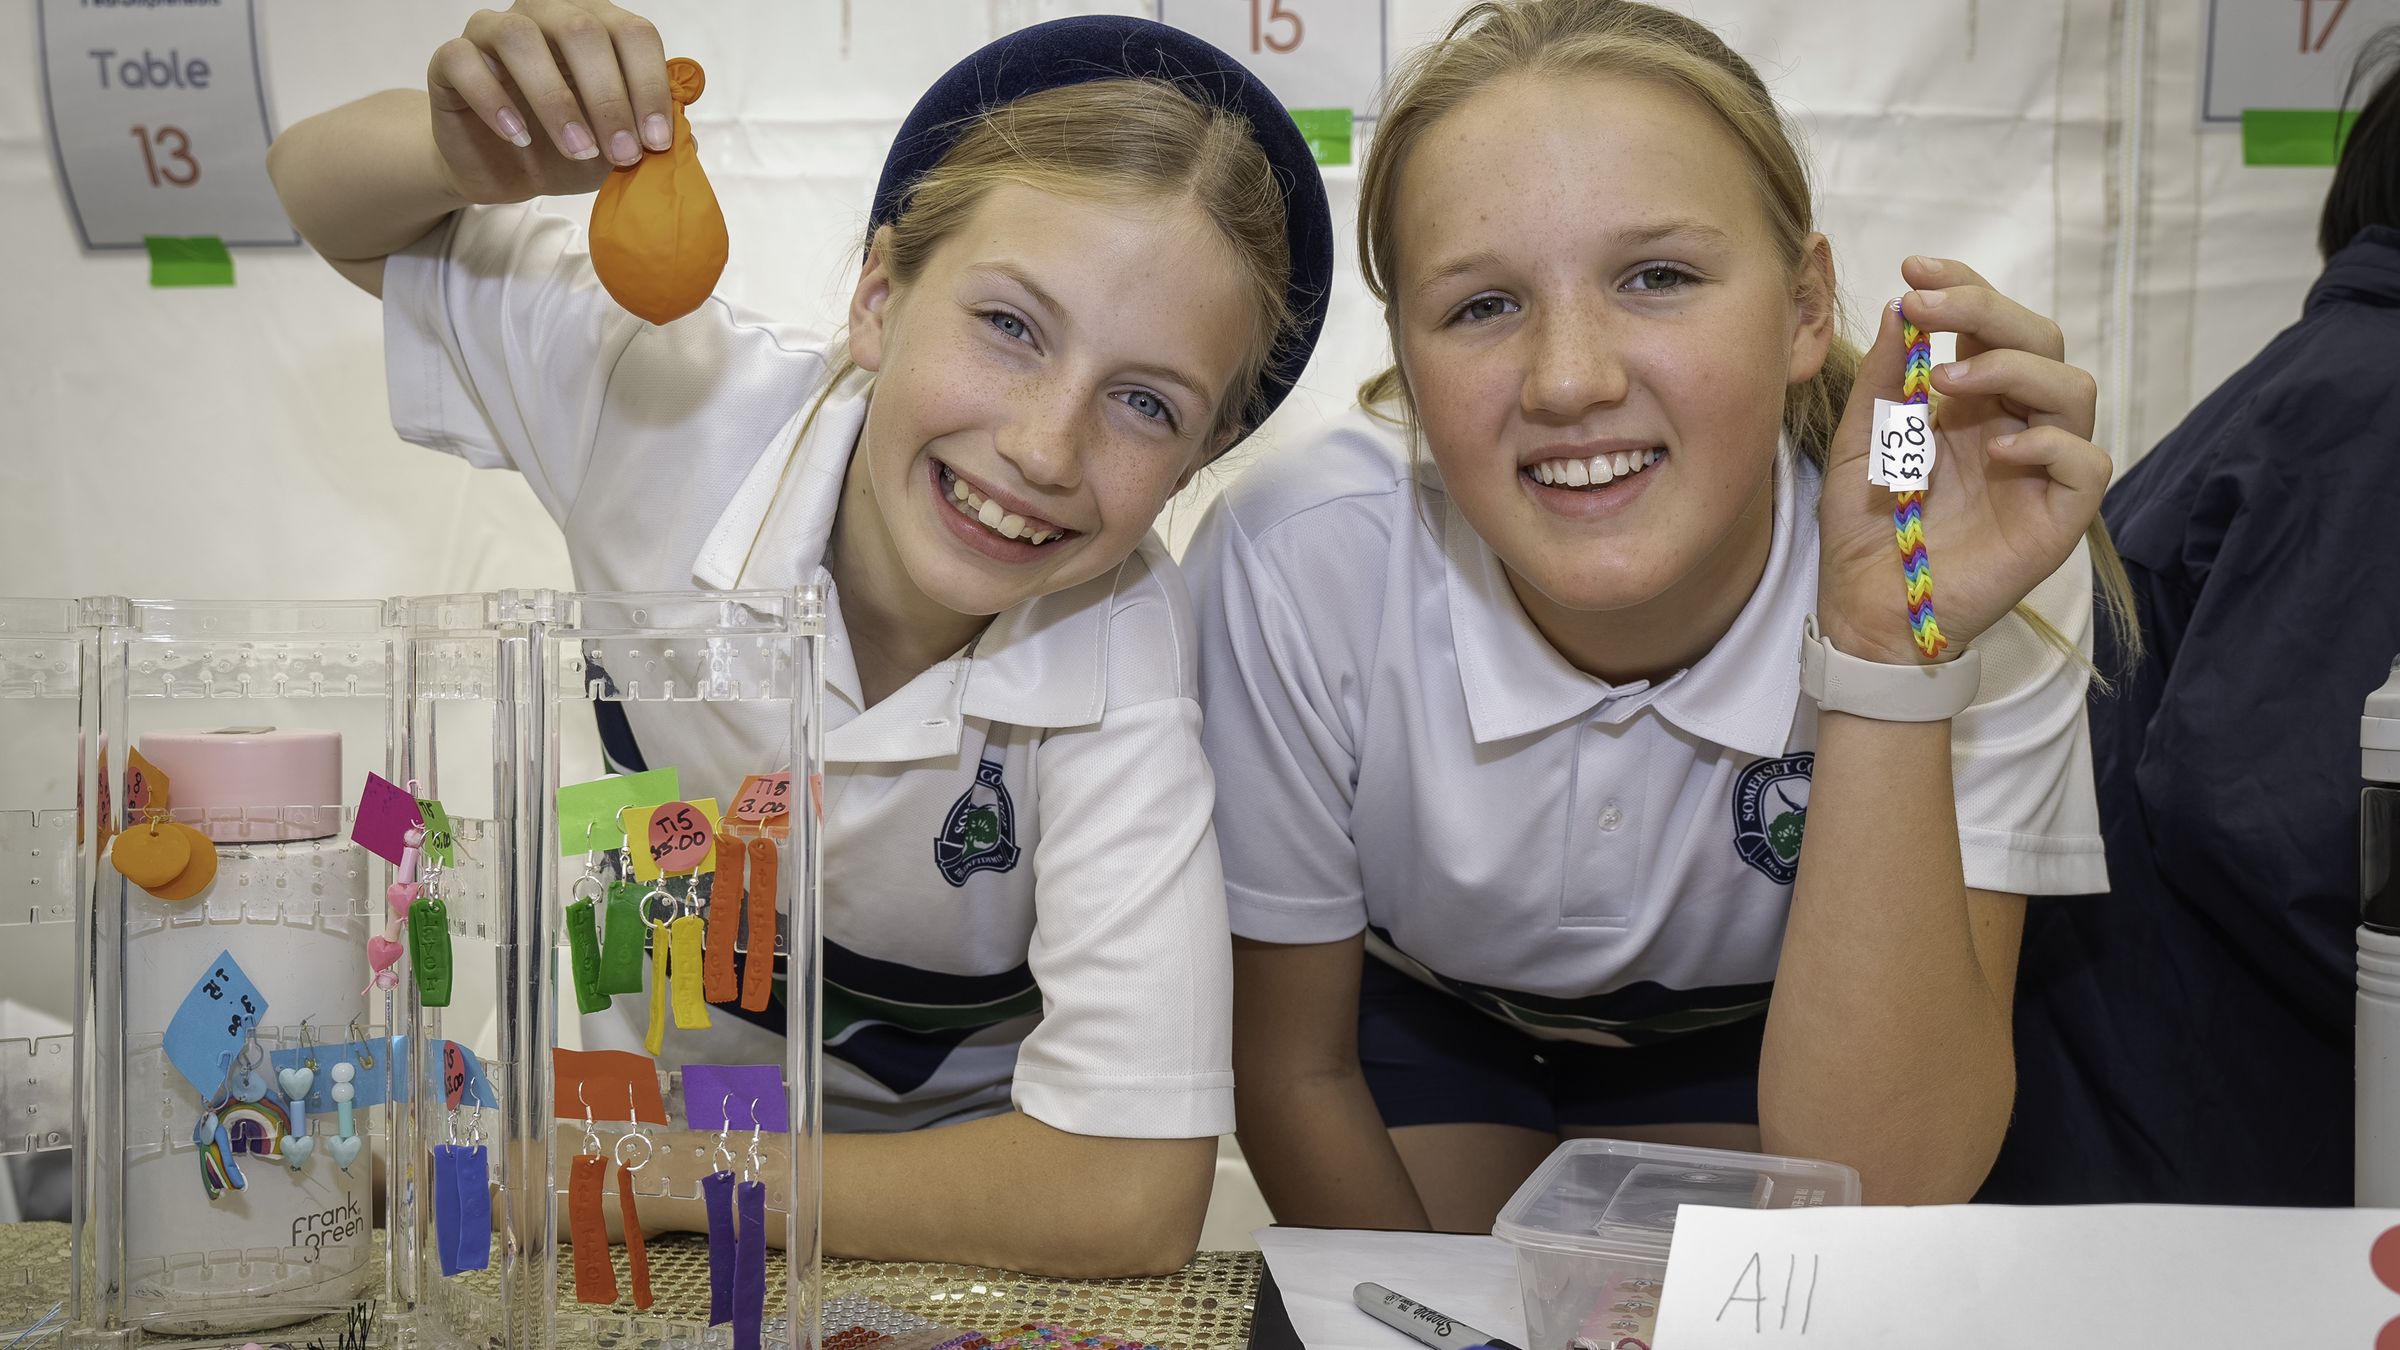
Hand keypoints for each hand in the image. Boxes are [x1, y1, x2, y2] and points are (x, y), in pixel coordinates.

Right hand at [427, 0, 673, 205]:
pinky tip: (518, 135)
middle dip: (609, 97)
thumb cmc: (567, 149)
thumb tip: (687, 133)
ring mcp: (493, 31)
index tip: (657, 141)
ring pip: (519, 37)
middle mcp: (545, 16)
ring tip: (575, 148)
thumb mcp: (617, 147)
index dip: (650, 84)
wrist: (504, 172)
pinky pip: (462, 60)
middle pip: (581, 29)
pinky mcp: (450, 59)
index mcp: (595, 26)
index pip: (632, 33)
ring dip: (555, 98)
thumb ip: (648, 134)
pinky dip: (494, 99)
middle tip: (622, 152)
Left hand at [1816, 257, 2107, 663]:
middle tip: (1928, 305)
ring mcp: (2041, 469)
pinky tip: (1996, 448)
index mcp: (1973, 402)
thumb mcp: (1863, 440)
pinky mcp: (2060, 517)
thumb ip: (1886, 378)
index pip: (1994, 324)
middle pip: (2041, 341)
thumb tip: (1901, 306)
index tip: (1914, 268)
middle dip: (1986, 308)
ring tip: (1946, 379)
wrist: (1867, 610)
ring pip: (2074, 390)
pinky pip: (2087, 463)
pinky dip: (2048, 444)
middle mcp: (2015, 424)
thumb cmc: (1868, 528)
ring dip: (2012, 368)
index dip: (1966, 286)